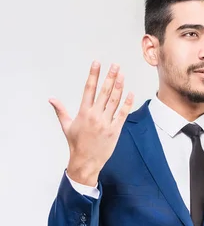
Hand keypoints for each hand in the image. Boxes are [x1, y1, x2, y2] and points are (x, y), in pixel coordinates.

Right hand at [49, 61, 134, 185]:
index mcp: (83, 112)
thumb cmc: (76, 143)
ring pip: (115, 101)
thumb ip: (61, 110)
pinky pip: (123, 114)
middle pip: (104, 92)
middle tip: (115, 65)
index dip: (93, 75)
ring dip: (119, 86)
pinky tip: (130, 93)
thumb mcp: (66, 126)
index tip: (97, 64)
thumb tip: (51, 99)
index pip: (88, 89)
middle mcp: (95, 115)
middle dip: (110, 77)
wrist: (86, 161)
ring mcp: (106, 122)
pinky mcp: (115, 130)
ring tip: (122, 75)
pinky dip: (127, 103)